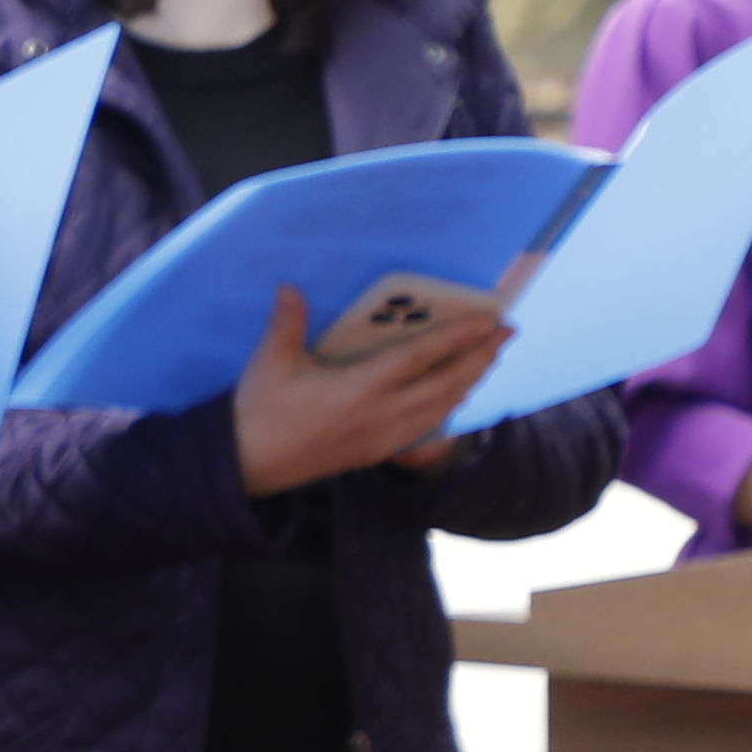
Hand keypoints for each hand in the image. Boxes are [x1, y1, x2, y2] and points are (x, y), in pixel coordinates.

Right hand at [229, 286, 500, 494]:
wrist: (246, 466)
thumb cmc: (257, 411)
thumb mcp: (269, 362)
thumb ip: (286, 322)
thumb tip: (291, 286)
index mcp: (359, 390)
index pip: (421, 358)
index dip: (458, 338)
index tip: (489, 320)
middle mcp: (380, 415)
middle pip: (446, 384)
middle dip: (480, 357)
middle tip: (506, 333)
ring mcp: (383, 437)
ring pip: (442, 408)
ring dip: (470, 381)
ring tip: (489, 359)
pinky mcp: (377, 452)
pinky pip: (427, 428)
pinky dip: (449, 407)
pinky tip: (456, 396)